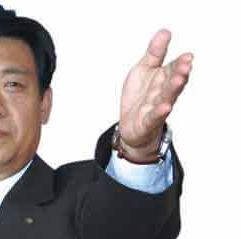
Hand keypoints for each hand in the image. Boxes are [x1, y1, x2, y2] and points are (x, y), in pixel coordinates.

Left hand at [119, 29, 192, 159]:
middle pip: (173, 82)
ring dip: (173, 89)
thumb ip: (154, 54)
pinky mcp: (147, 121)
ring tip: (178, 80)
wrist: (131, 125)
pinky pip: (154, 117)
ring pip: (166, 98)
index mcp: (163, 79)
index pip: (173, 69)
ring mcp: (156, 108)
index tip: (188, 56)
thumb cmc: (140, 96)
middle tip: (186, 64)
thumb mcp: (143, 70)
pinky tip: (165, 107)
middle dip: (179, 73)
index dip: (180, 63)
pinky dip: (159, 112)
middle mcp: (163, 93)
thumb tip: (165, 31)